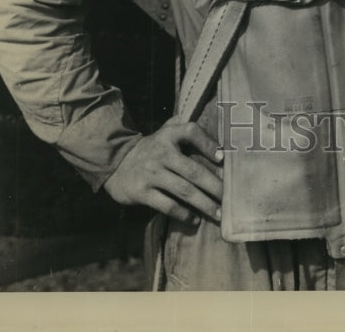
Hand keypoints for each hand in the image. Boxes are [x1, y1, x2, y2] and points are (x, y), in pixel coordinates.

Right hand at [103, 116, 222, 223]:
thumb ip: (182, 125)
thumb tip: (210, 129)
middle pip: (193, 170)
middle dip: (214, 185)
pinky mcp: (142, 192)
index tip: (222, 158)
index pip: (191, 132)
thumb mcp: (163, 133)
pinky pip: (168, 205)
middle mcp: (161, 153)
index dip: (208, 143)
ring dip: (204, 204)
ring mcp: (151, 173)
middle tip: (229, 197)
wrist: (115, 164)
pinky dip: (184, 214)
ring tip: (218, 213)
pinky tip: (195, 220)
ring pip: (184, 191)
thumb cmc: (150, 150)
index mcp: (168, 135)